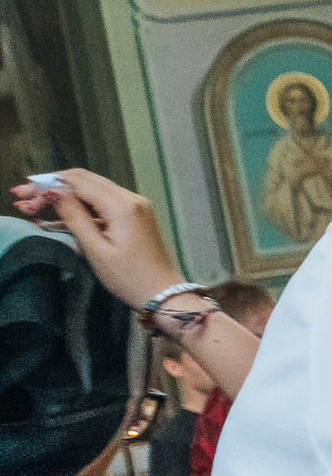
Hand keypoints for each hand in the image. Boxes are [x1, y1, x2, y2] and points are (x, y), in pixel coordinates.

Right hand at [11, 170, 184, 308]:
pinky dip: (81, 207)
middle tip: (25, 201)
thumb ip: (75, 217)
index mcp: (123, 205)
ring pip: (92, 190)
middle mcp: (132, 198)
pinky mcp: (136, 215)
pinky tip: (59, 216)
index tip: (24, 196)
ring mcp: (136, 206)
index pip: (78, 182)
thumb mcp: (96, 249)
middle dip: (53, 188)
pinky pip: (104, 203)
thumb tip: (53, 192)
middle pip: (84, 181)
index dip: (48, 185)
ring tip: (36, 209)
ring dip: (65, 196)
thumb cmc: (130, 278)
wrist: (164, 294)